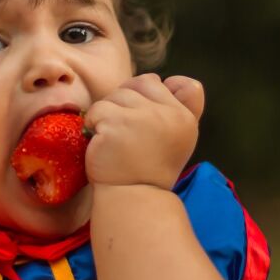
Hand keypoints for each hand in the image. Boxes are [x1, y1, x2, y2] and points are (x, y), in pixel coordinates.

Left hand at [84, 74, 204, 189]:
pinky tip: (102, 144)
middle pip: (140, 84)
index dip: (158, 94)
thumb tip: (170, 79)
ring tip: (115, 141)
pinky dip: (93, 125)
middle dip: (127, 102)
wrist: (132, 199)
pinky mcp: (116, 124)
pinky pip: (97, 109)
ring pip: (116, 95)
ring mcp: (142, 118)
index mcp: (186, 118)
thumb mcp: (176, 138)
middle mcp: (169, 114)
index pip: (179, 83)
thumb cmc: (149, 168)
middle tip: (127, 134)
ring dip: (108, 114)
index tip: (148, 121)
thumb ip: (181, 108)